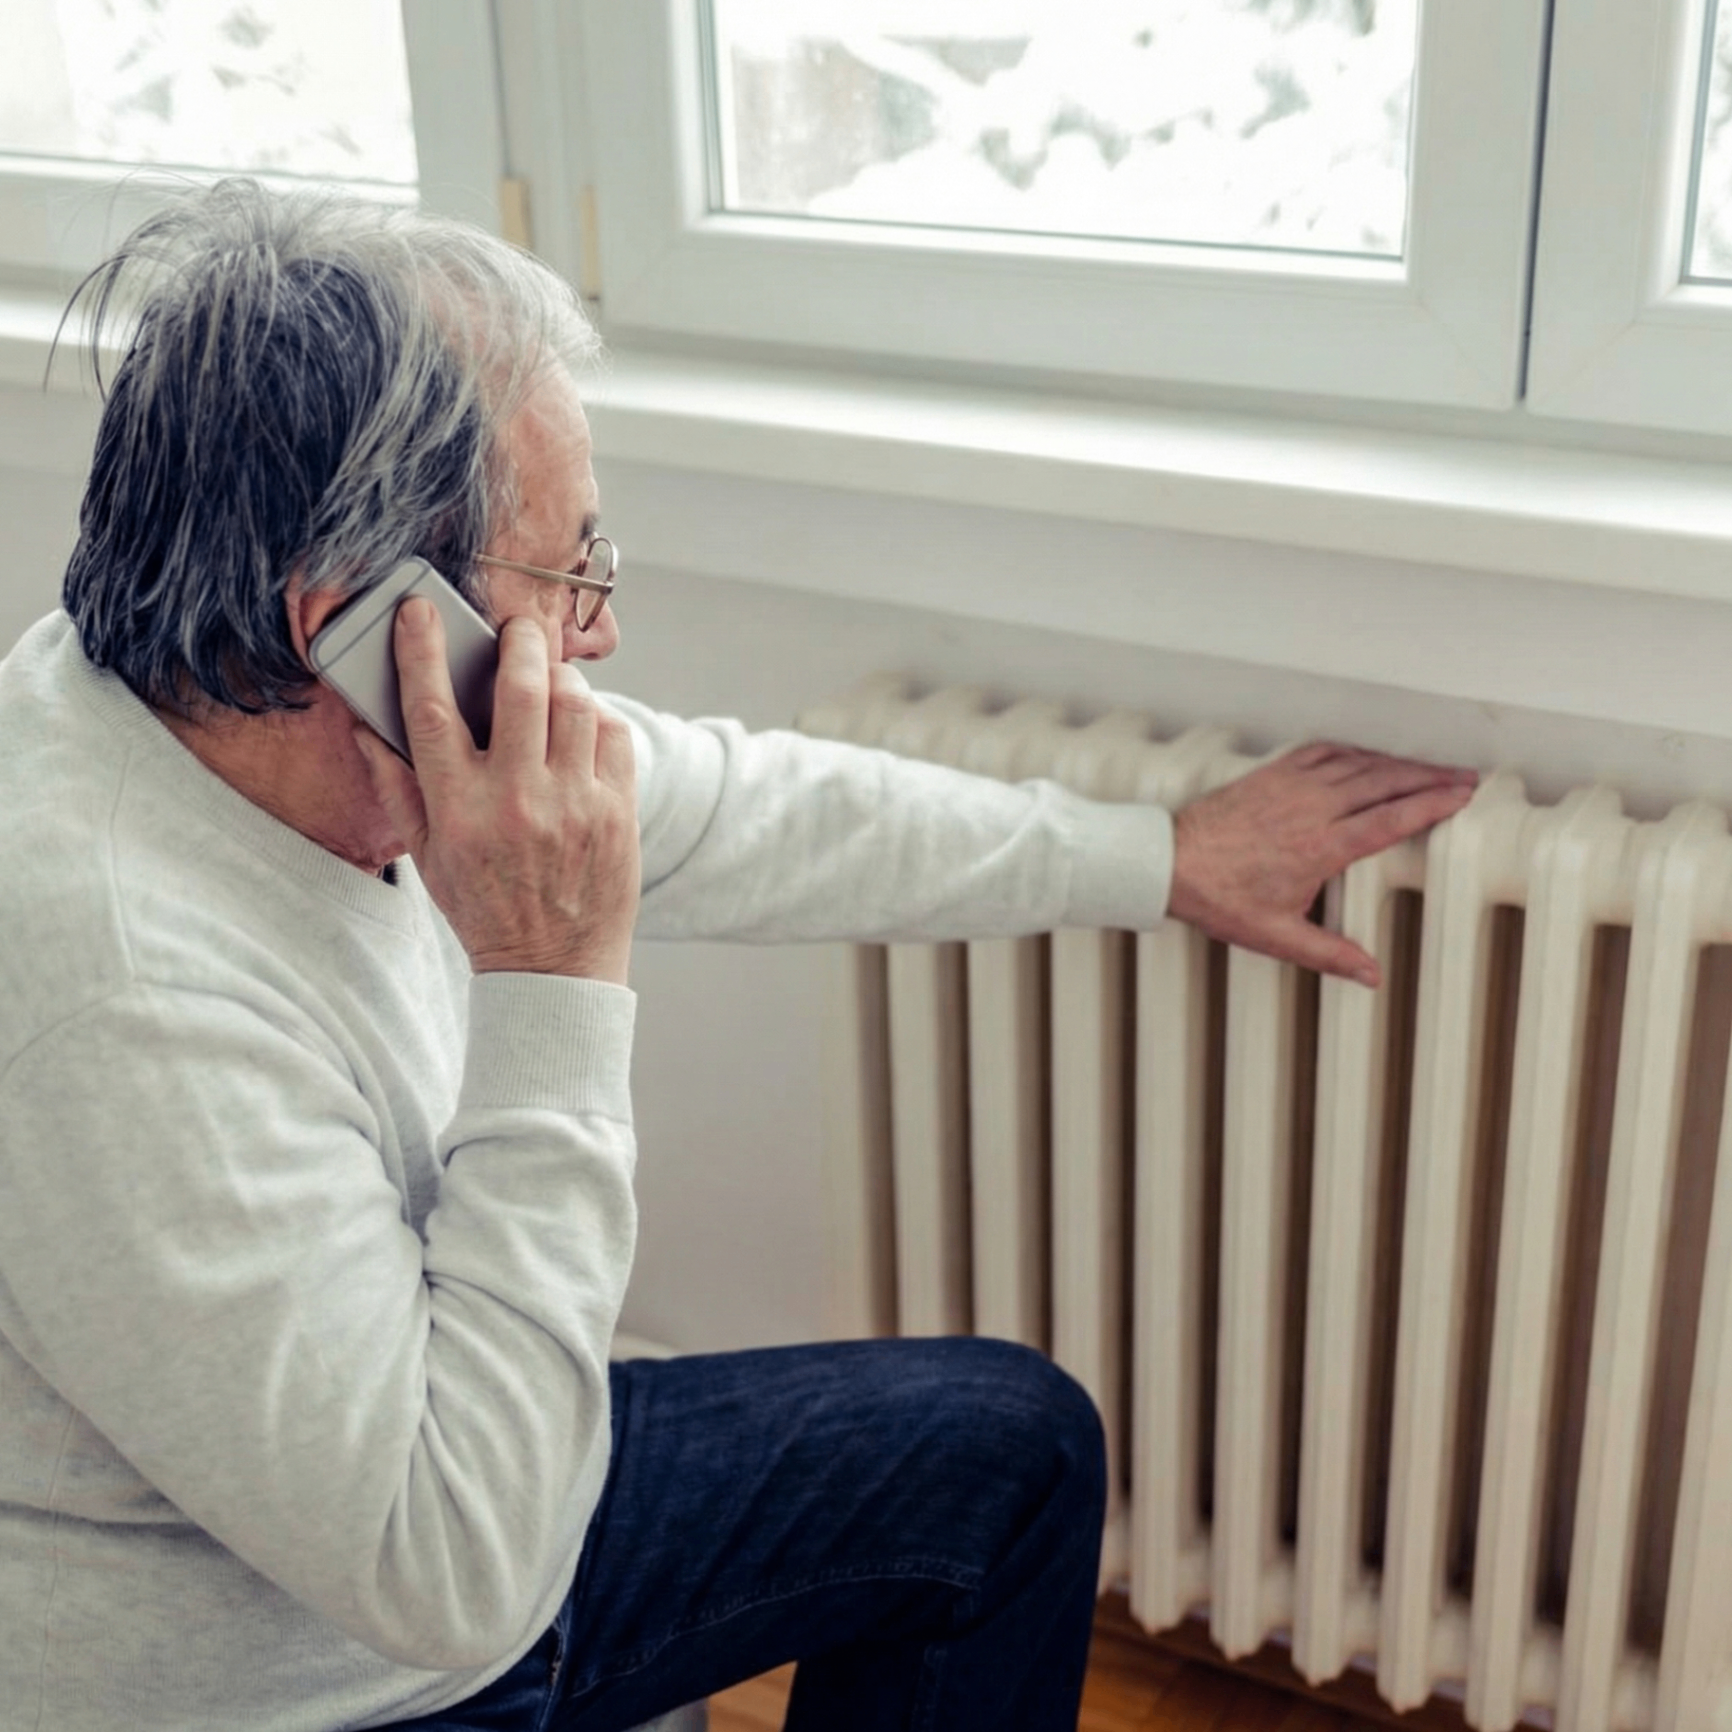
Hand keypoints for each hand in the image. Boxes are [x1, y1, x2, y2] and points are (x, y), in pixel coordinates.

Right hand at [353, 599, 639, 983]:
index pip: (431, 710)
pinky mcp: (618, 812)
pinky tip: (580, 726)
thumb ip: (397, 787)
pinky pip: (613, 735)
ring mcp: (574, 805)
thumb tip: (364, 725)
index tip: (418, 611)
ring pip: (573, 704)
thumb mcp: (428, 856)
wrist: (555, 969)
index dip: (421, 651)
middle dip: (518, 640)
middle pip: (521, 688)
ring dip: (559, 678)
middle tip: (516, 627)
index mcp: (459, 810)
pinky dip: (596, 717)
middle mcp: (518, 801)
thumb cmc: (485, 909)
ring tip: (548, 678)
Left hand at [1166, 743, 1476, 986]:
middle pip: (1385, 783)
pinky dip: (1355, 750)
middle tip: (1465, 777)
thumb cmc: (1218, 897)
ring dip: (1399, 762)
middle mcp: (1311, 808)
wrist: (1169, 862)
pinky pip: (1324, 752)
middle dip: (1430, 777)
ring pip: (1358, 763)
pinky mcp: (1272, 773)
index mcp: (1320, 847)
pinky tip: (1371, 754)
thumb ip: (1329, 954)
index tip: (1461, 796)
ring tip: (1431, 768)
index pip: (1391, 819)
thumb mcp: (1277, 936)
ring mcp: (1291, 785)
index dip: (1431, 805)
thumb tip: (1372, 976)